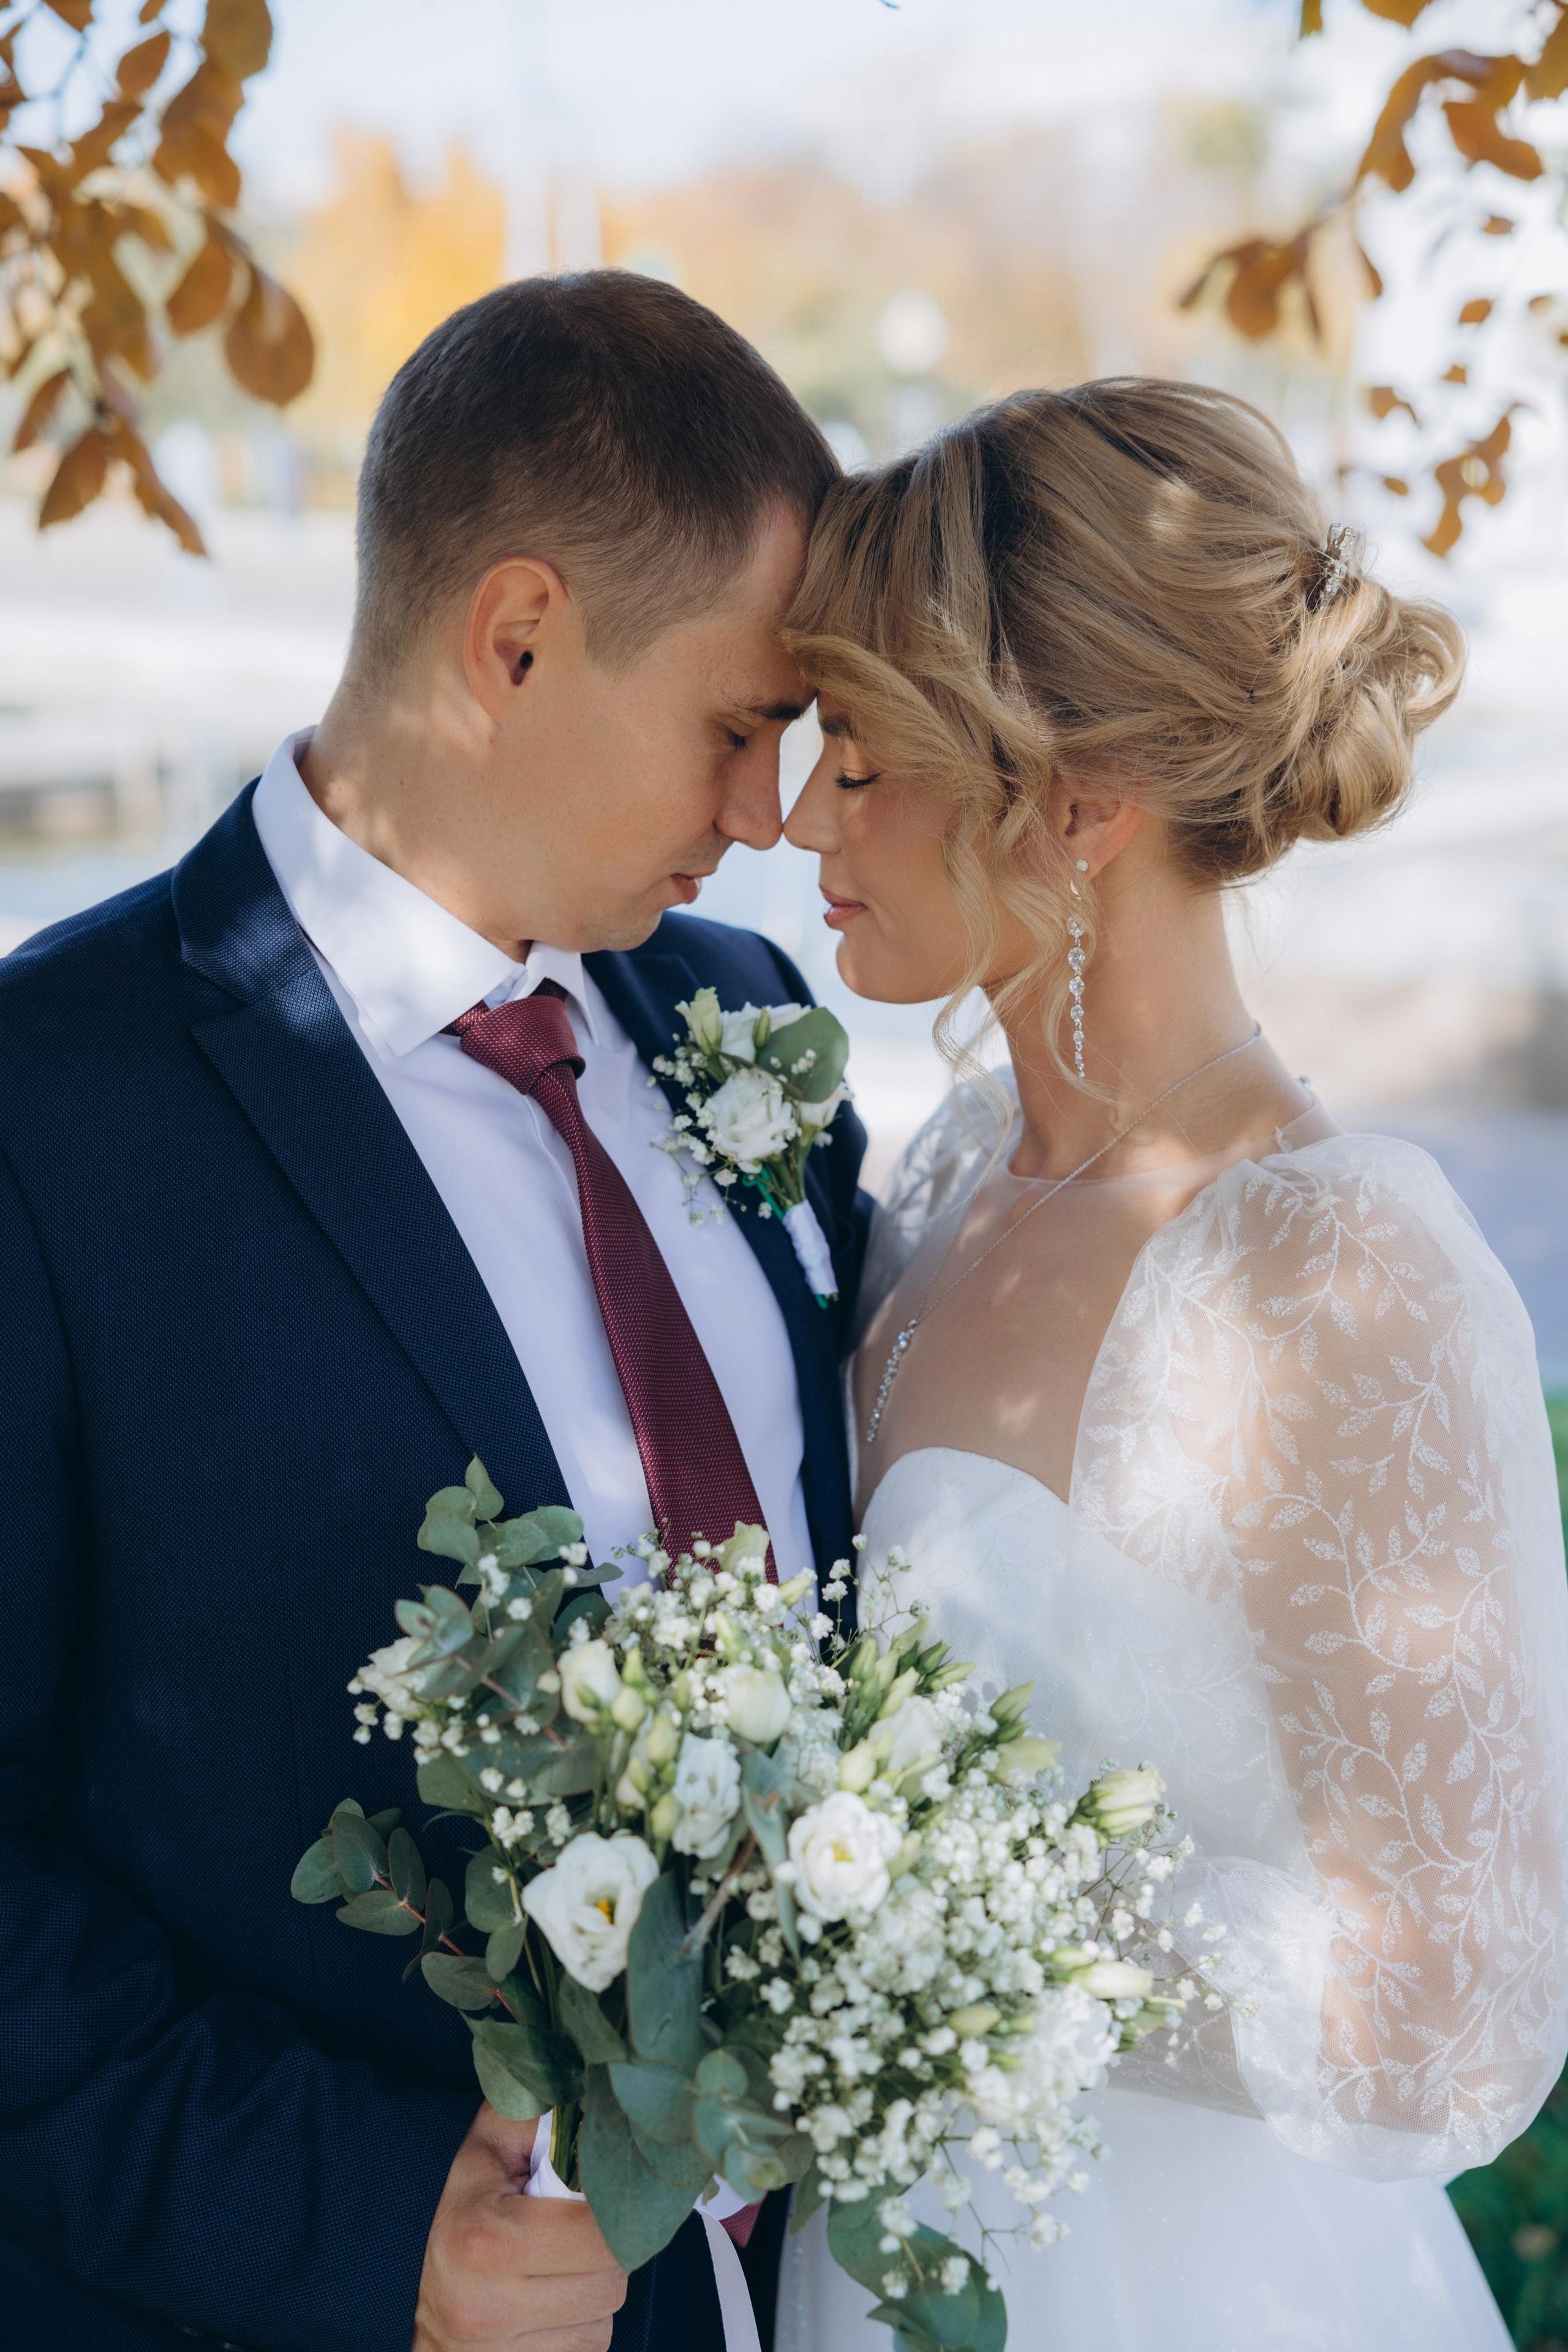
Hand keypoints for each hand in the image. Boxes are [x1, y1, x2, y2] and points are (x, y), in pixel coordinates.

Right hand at [414, 2104, 626, 2350]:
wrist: (395, 2283)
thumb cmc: (459, 2200)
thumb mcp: (491, 2140)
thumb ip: (541, 2111)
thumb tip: (599, 2095)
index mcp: (487, 2241)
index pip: (603, 2233)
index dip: (614, 2208)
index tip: (599, 2193)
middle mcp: (489, 2309)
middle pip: (611, 2280)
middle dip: (605, 2250)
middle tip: (575, 2226)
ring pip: (603, 2323)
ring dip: (591, 2292)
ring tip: (555, 2264)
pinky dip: (578, 2327)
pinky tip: (548, 2302)